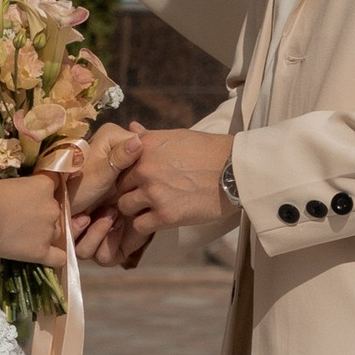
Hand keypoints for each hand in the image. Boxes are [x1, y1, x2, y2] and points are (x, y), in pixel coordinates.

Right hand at [0, 173, 67, 268]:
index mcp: (44, 185)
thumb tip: (16, 195)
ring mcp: (49, 231)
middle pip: (55, 210)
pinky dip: (55, 257)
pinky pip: (59, 258)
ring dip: (44, 233)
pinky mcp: (42, 251)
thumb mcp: (6, 182)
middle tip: (23, 217)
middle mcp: (52, 207)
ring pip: (56, 233)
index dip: (42, 191)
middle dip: (42, 214)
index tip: (31, 195)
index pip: (54, 184)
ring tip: (24, 237)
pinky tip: (44, 255)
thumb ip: (20, 189)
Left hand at [62, 122, 141, 220]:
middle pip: (142, 152)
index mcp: (111, 132)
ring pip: (140, 163)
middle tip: (142, 187)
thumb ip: (120, 158)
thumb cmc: (78, 188)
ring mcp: (117, 151)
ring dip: (141, 177)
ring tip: (139, 191)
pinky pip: (135, 170)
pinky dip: (136, 181)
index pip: (142, 142)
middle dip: (144, 169)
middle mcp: (115, 137)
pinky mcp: (118, 165)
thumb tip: (138, 141)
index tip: (148, 178)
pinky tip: (136, 191)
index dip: (147, 160)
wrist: (65, 203)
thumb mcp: (100, 174)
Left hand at [112, 126, 229, 246]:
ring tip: (150, 209)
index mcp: (145, 146)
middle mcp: (144, 168)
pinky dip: (146, 225)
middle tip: (142, 197)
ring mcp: (154, 193)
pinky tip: (157, 221)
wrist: (236, 171)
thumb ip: (150, 137)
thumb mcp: (178, 136)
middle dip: (129, 192)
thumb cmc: (211, 151)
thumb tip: (132, 128)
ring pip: (125, 207)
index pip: (118, 163)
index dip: (124, 174)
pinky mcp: (166, 215)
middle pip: (119, 186)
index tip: (133, 180)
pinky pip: (140, 226)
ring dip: (135, 210)